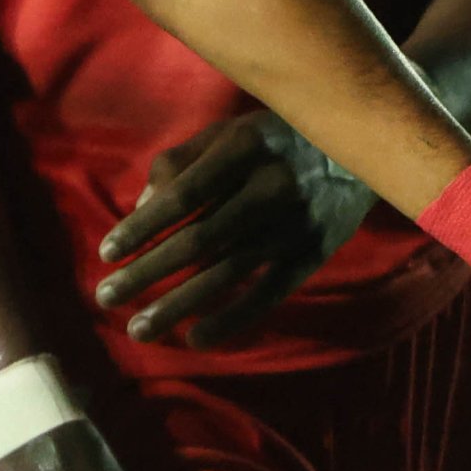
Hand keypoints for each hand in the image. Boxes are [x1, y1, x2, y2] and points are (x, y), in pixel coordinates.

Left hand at [95, 112, 377, 346]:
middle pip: (198, 240)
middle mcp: (271, 186)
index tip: (106, 253)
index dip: (141, 227)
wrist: (364, 147)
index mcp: (244, 148)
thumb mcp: (230, 132)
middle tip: (106, 298)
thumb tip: (141, 205)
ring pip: (228, 273)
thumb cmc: (277, 138)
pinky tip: (196, 339)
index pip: (182, 196)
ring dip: (178, 305)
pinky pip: (269, 293)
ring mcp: (296, 223)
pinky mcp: (316, 251)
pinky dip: (232, 318)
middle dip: (147, 272)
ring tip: (139, 329)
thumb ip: (181, 160)